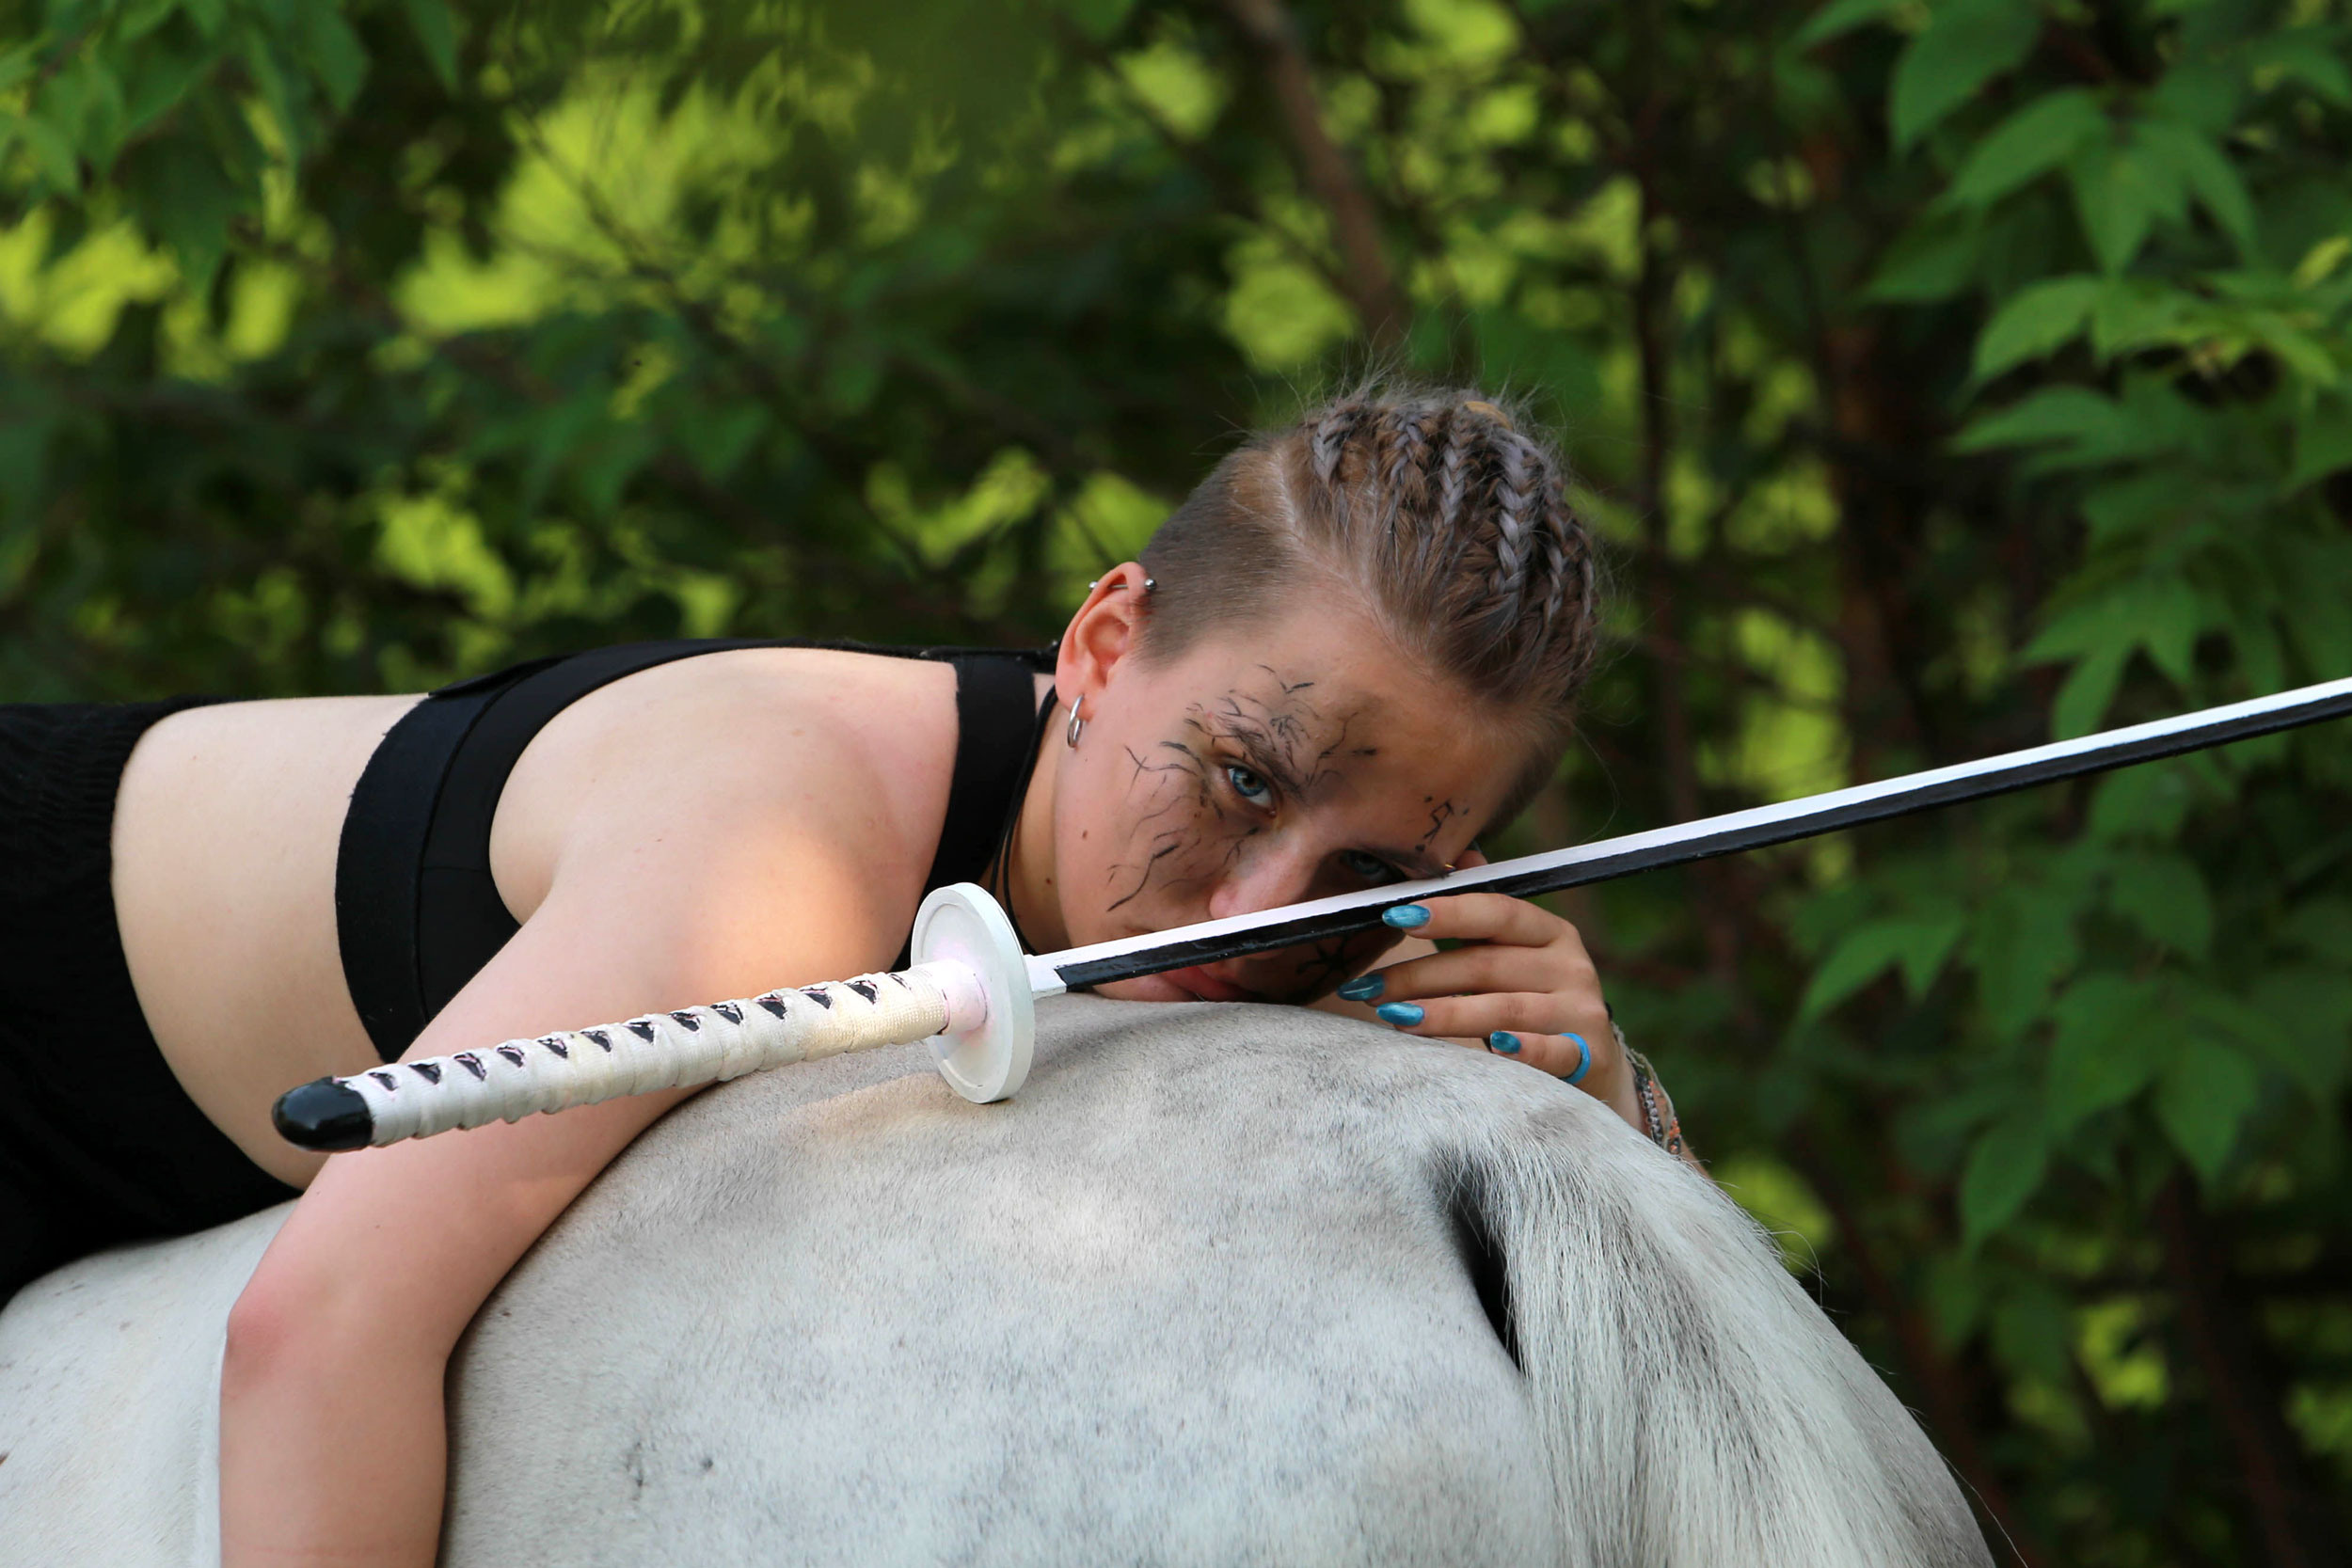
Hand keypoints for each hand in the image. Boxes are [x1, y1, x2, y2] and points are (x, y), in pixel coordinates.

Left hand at [1334, 884, 1643, 1136]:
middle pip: (1485, 964)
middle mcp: (1569, 966)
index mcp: (1549, 932)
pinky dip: (1522, 1049)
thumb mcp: (1519, 953)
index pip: (1496, 911)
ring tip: (1394, 1017)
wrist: (1594, 1066)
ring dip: (1444, 1013)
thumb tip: (1459, 852)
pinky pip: (1550, 1051)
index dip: (1447, 911)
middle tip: (1367, 988)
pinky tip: (1492, 1048)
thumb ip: (1486, 911)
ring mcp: (1579, 1012)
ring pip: (1505, 1009)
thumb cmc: (1538, 1001)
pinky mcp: (1586, 1056)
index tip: (1395, 916)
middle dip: (1419, 975)